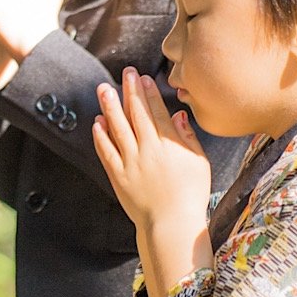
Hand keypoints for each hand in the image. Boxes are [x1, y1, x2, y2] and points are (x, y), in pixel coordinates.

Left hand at [92, 67, 211, 230]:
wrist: (172, 224)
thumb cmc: (191, 195)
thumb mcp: (200, 163)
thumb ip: (188, 138)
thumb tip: (179, 115)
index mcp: (169, 145)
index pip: (157, 112)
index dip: (149, 93)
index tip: (143, 78)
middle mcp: (148, 150)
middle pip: (136, 114)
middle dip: (130, 90)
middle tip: (125, 73)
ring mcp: (131, 162)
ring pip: (118, 128)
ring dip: (110, 106)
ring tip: (103, 89)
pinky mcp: (118, 176)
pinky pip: (106, 152)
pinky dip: (101, 136)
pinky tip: (97, 122)